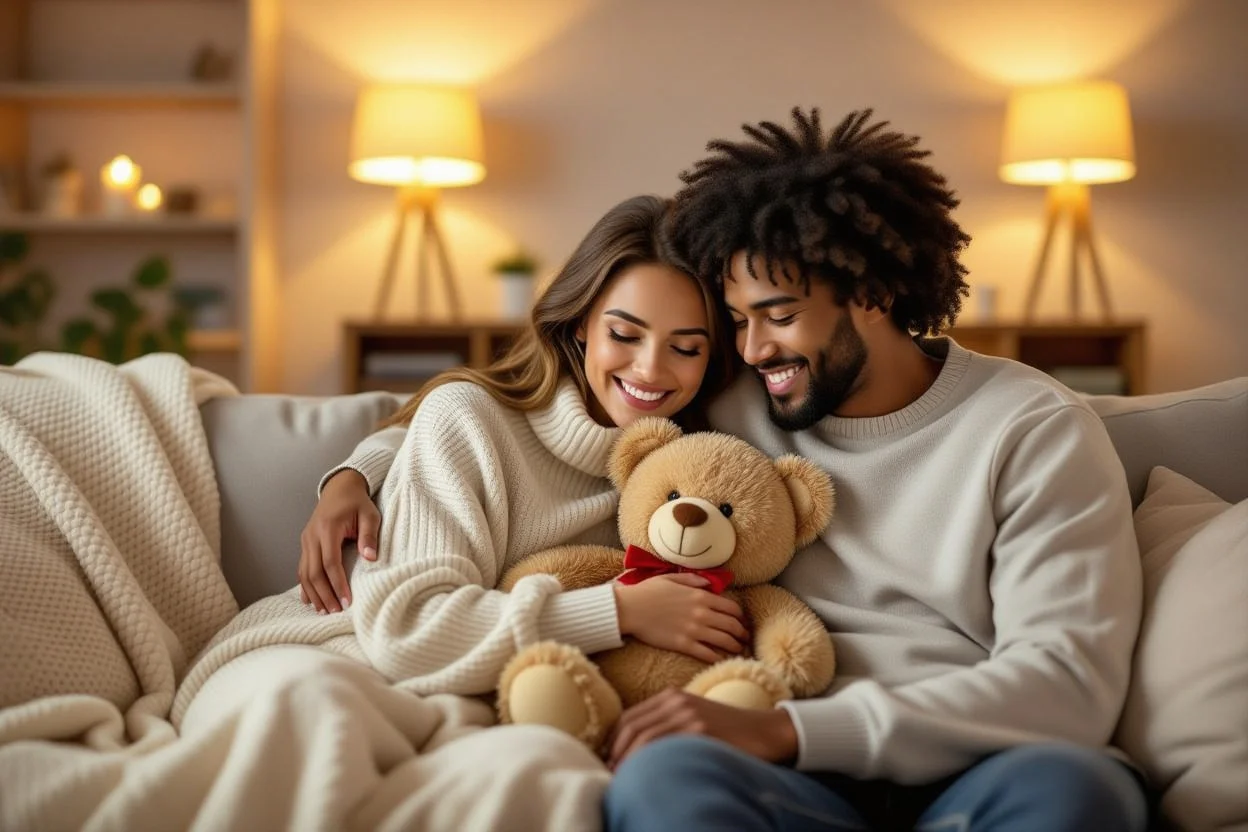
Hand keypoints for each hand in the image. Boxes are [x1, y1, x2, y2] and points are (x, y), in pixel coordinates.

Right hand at [298, 469, 378, 613]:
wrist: (340, 487)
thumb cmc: (357, 502)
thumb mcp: (370, 514)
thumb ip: (369, 535)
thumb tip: (370, 558)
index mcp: (328, 528)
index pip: (330, 562)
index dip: (338, 584)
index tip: (347, 601)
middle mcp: (312, 536)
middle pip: (313, 572)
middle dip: (324, 594)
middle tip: (335, 612)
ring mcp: (306, 540)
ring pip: (304, 572)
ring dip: (313, 593)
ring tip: (324, 611)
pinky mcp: (305, 543)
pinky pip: (302, 568)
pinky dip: (305, 585)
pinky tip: (310, 600)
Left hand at [607, 688, 798, 769]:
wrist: (764, 731)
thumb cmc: (726, 731)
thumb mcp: (691, 718)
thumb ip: (666, 724)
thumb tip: (632, 750)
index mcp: (670, 695)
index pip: (629, 718)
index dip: (613, 742)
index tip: (608, 761)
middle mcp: (676, 700)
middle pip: (632, 727)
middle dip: (616, 753)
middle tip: (610, 774)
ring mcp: (689, 714)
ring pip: (644, 738)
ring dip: (629, 761)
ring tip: (623, 779)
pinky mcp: (701, 730)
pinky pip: (666, 746)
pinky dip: (650, 762)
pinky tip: (647, 775)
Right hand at [614, 574, 748, 663]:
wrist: (630, 608)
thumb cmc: (647, 591)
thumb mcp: (672, 578)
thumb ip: (693, 580)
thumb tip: (708, 583)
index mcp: (701, 596)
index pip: (731, 608)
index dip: (740, 616)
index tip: (742, 622)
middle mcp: (702, 613)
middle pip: (732, 625)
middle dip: (742, 633)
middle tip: (745, 639)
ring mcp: (694, 630)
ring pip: (724, 641)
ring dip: (735, 647)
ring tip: (738, 651)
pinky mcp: (684, 644)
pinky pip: (708, 654)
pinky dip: (718, 658)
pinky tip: (722, 660)